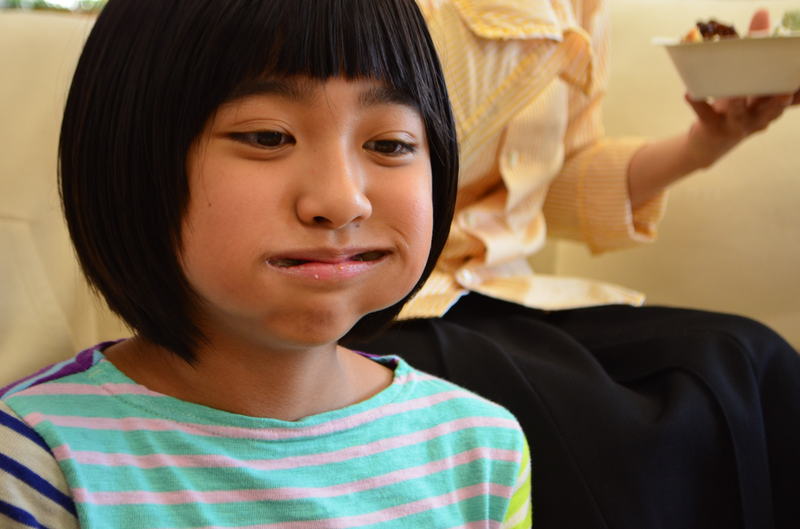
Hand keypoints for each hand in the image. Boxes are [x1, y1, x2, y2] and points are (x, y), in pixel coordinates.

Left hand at [682, 9, 798, 167]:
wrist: (712, 140)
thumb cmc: (736, 105)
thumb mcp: (750, 81)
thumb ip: (757, 49)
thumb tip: (762, 12)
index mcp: (772, 103)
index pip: (793, 96)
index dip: (798, 91)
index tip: (799, 80)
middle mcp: (760, 116)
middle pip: (772, 108)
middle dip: (779, 99)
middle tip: (785, 90)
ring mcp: (737, 124)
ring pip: (740, 114)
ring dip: (739, 103)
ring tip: (736, 94)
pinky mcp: (713, 127)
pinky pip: (705, 115)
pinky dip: (698, 105)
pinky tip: (689, 93)